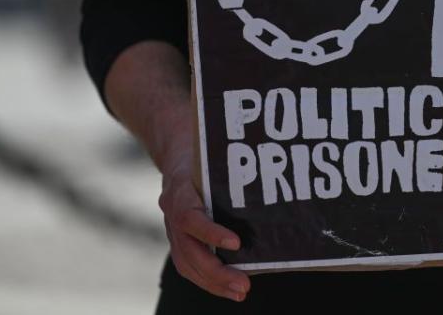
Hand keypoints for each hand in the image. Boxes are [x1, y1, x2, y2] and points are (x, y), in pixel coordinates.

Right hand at [159, 150, 249, 301]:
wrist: (175, 150)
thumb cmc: (202, 152)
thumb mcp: (213, 153)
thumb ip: (232, 168)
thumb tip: (270, 170)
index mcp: (180, 191)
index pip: (190, 217)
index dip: (211, 232)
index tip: (236, 243)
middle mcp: (171, 212)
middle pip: (189, 251)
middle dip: (216, 272)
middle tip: (244, 285)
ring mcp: (171, 228)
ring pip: (187, 263)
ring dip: (213, 282)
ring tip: (239, 291)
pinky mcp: (177, 238)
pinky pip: (187, 265)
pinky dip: (207, 279)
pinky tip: (227, 287)